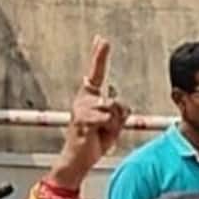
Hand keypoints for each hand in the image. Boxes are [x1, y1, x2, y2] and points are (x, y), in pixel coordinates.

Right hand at [50, 37, 128, 189]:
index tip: (102, 39)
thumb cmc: (94, 141)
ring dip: (114, 125)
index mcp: (90, 98)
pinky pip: (108, 117)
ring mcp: (81, 108)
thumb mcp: (113, 123)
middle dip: (118, 118)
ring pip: (114, 108)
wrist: (80, 159)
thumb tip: (118, 104)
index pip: (96, 73)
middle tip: (105, 131)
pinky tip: (96, 135)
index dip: (99, 55)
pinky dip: (108, 128)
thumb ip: (118, 111)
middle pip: (117, 101)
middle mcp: (83, 99)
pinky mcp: (82, 118)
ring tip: (100, 133)